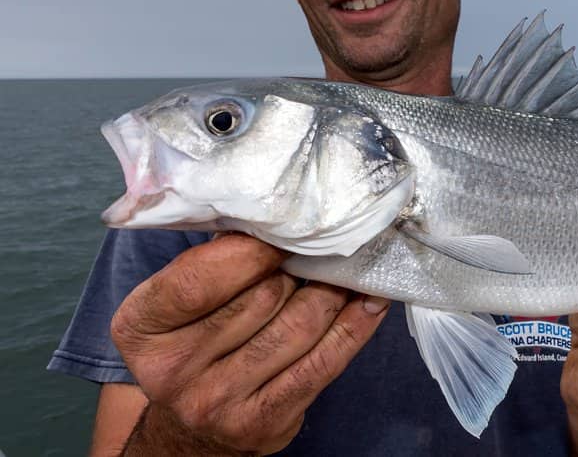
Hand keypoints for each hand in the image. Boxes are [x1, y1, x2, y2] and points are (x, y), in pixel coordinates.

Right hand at [110, 232, 389, 453]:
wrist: (193, 430)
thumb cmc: (196, 341)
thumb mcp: (179, 300)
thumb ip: (214, 260)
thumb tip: (281, 214)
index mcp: (140, 327)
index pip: (199, 278)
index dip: (250, 250)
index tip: (284, 227)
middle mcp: (172, 370)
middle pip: (263, 296)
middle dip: (300, 265)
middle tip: (324, 244)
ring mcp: (218, 402)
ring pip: (301, 324)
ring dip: (334, 289)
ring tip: (348, 268)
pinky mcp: (265, 423)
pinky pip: (325, 361)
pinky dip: (356, 324)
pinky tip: (371, 300)